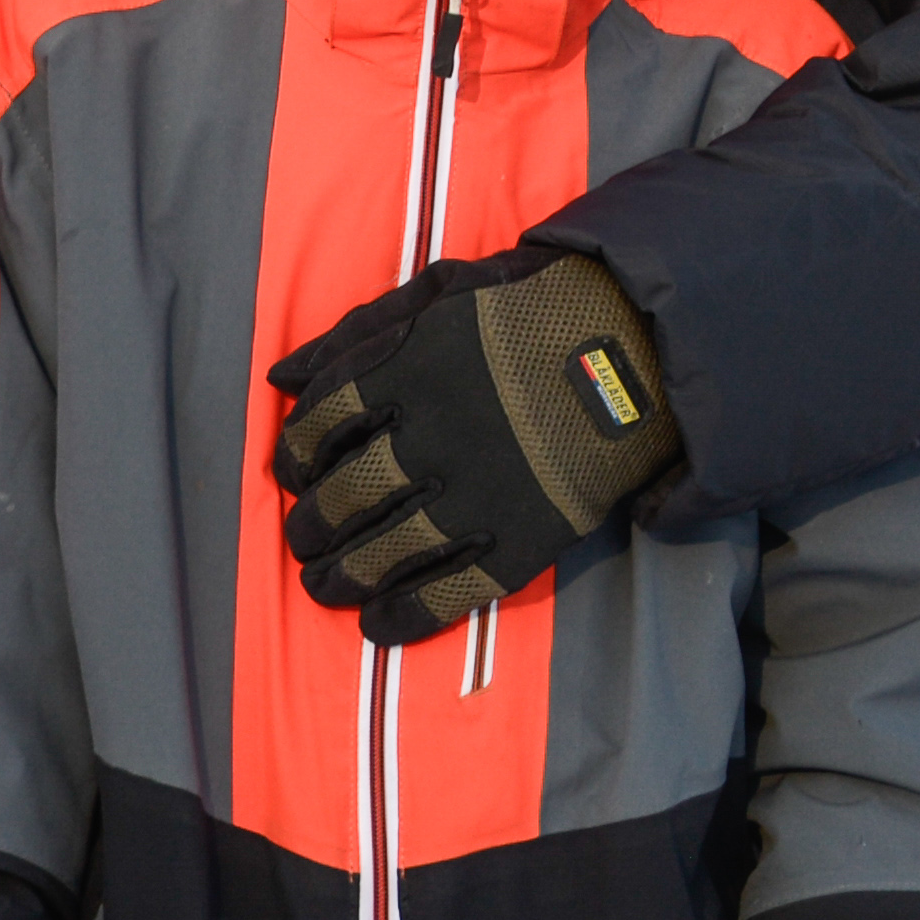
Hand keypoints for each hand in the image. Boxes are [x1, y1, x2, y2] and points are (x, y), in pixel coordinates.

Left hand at [267, 248, 679, 640]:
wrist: (640, 348)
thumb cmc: (529, 313)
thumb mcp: (437, 293)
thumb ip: (355, 333)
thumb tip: (279, 379)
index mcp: (406, 369)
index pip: (321, 424)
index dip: (295, 457)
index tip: (292, 474)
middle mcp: (434, 434)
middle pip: (347, 493)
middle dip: (312, 524)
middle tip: (301, 539)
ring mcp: (481, 490)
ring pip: (389, 547)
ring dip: (345, 573)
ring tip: (323, 585)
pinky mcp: (525, 535)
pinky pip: (454, 588)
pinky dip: (409, 613)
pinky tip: (378, 626)